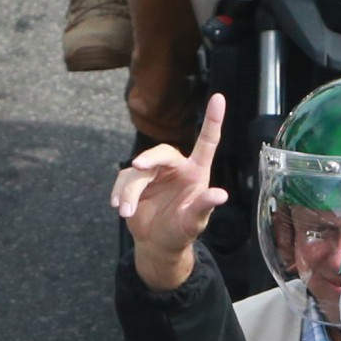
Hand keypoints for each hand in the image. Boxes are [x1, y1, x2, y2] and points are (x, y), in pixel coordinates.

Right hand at [111, 94, 228, 290]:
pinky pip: (124, 180)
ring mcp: (154, 173)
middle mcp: (176, 167)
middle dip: (149, 158)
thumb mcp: (194, 222)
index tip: (219, 97)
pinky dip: (120, 193)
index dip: (213, 120)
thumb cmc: (181, 231)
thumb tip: (220, 195)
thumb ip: (203, 207)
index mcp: (195, 172)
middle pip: (161, 152)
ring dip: (130, 191)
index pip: (206, 142)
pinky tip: (119, 207)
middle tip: (138, 167)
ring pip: (137, 171)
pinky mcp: (134, 181)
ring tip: (126, 212)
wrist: (157, 244)